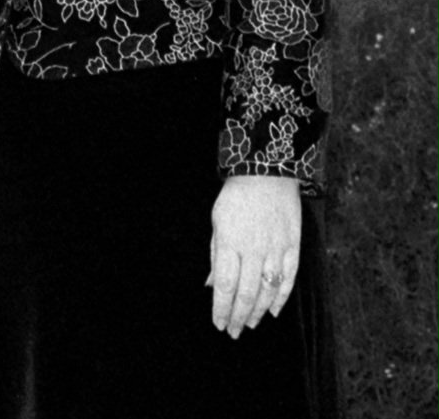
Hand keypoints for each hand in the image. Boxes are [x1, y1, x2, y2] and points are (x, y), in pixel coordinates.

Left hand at [209, 174, 301, 337]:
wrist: (267, 174)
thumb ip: (216, 255)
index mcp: (231, 242)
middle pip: (246, 293)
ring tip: (250, 324)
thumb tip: (212, 285)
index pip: (226, 285)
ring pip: (268, 290)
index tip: (218, 323)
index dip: (222, 309)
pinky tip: (273, 311)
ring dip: (258, 311)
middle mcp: (254, 250)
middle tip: (234, 332)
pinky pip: (288, 279)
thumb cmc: (236, 199)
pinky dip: (281, 298)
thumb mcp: (217, 222)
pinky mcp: (293, 247)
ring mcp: (276, 250)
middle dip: (239, 316)